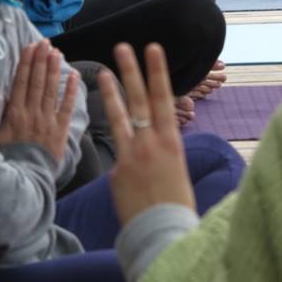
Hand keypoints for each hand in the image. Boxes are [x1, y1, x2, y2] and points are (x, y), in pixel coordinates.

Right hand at [0, 40, 78, 163]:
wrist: (24, 180)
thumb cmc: (9, 158)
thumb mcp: (0, 135)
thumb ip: (5, 114)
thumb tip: (7, 94)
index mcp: (15, 114)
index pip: (21, 83)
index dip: (27, 63)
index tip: (31, 47)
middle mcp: (31, 114)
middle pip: (36, 82)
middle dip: (41, 60)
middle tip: (45, 43)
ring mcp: (47, 121)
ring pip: (51, 90)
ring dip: (54, 70)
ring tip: (56, 53)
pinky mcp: (60, 130)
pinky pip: (67, 107)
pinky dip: (71, 91)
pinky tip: (74, 75)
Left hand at [98, 43, 194, 225]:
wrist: (164, 234)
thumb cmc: (177, 204)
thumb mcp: (178, 169)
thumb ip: (163, 150)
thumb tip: (147, 144)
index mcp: (172, 139)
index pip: (163, 97)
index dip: (157, 71)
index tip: (152, 48)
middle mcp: (151, 142)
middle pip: (139, 99)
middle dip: (131, 70)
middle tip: (123, 47)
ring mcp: (131, 155)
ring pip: (119, 117)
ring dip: (111, 92)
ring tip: (103, 71)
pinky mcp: (117, 172)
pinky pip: (116, 157)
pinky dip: (121, 160)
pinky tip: (128, 179)